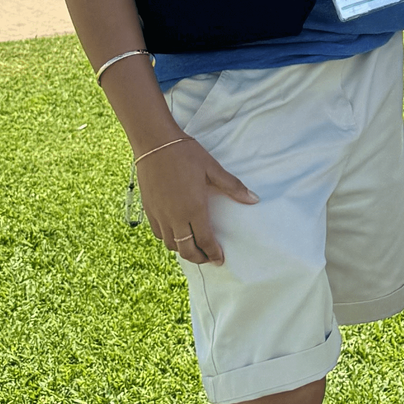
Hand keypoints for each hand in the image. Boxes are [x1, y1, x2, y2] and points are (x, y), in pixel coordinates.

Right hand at [136, 135, 256, 264]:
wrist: (155, 144)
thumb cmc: (186, 154)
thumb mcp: (212, 169)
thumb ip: (233, 186)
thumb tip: (254, 200)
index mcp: (193, 209)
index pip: (205, 241)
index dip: (214, 253)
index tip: (220, 259)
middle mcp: (175, 217)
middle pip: (187, 250)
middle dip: (199, 258)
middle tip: (209, 258)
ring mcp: (160, 215)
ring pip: (171, 244)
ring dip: (184, 250)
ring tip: (194, 248)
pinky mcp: (149, 210)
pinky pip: (159, 234)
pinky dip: (169, 240)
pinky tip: (176, 234)